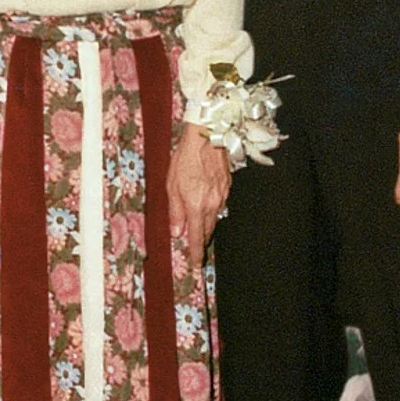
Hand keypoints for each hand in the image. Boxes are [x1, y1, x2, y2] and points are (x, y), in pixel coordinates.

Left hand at [169, 124, 230, 264]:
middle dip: (202, 240)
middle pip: (208, 230)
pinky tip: (207, 205)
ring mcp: (223, 196)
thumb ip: (175, 211)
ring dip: (207, 225)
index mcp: (196, 205)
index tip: (196, 264)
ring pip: (215, 218)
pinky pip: (220, 204)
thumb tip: (177, 232)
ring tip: (201, 229)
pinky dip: (213, 209)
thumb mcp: (171, 185)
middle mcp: (212, 204)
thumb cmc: (185, 158)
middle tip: (197, 248)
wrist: (206, 136)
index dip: (196, 252)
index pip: (197, 236)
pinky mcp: (228, 186)